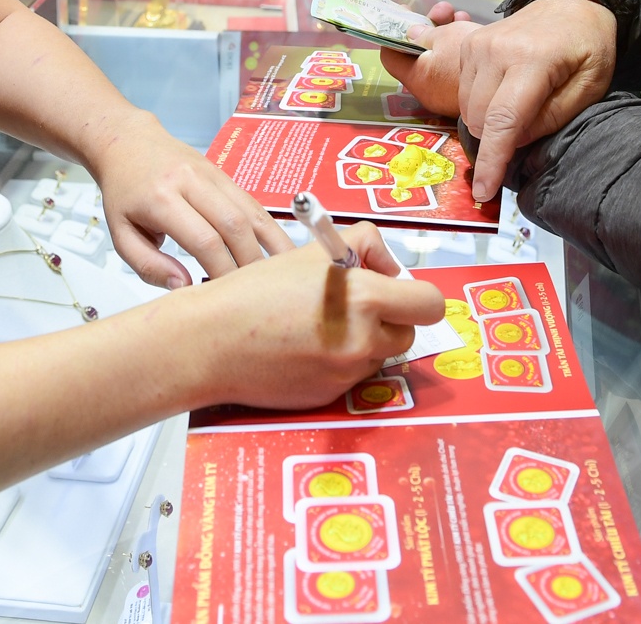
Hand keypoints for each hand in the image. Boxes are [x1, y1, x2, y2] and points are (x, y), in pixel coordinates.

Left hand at [93, 123, 294, 287]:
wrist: (130, 143)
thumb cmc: (124, 192)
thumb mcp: (121, 234)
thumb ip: (149, 265)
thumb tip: (185, 287)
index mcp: (161, 198)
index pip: (203, 239)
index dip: (221, 270)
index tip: (226, 296)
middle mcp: (191, 181)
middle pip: (234, 226)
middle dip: (248, 264)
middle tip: (254, 294)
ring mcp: (213, 174)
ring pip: (250, 212)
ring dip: (269, 247)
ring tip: (279, 277)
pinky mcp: (226, 175)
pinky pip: (254, 204)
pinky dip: (271, 230)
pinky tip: (281, 252)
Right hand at [182, 223, 447, 409]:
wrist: (211, 341)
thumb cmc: (254, 292)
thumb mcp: (312, 251)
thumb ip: (363, 246)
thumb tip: (388, 263)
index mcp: (364, 299)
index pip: (429, 304)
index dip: (415, 293)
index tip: (398, 287)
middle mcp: (362, 341)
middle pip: (407, 333)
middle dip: (389, 318)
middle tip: (356, 304)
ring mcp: (347, 374)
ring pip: (378, 355)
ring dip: (363, 341)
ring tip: (320, 324)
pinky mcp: (329, 396)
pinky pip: (350, 376)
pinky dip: (337, 362)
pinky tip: (303, 347)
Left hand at [376, 1, 474, 116]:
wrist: (517, 78)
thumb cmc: (478, 59)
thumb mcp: (447, 37)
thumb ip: (423, 34)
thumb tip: (410, 34)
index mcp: (419, 79)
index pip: (391, 56)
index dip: (392, 31)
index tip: (401, 12)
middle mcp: (430, 89)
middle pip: (417, 53)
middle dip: (427, 26)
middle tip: (441, 11)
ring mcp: (448, 90)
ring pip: (438, 55)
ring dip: (446, 31)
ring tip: (460, 16)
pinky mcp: (466, 88)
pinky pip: (454, 64)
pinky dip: (458, 45)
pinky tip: (471, 28)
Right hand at [384, 0, 617, 203]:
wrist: (570, 4)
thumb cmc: (587, 47)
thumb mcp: (590, 86)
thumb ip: (552, 118)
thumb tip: (513, 143)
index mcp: (531, 59)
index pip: (504, 119)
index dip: (493, 161)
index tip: (485, 192)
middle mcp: (494, 50)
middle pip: (480, 119)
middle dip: (499, 139)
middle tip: (530, 128)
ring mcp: (476, 44)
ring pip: (467, 109)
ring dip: (489, 123)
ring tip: (520, 106)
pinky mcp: (467, 44)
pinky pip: (463, 93)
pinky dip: (481, 105)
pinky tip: (504, 94)